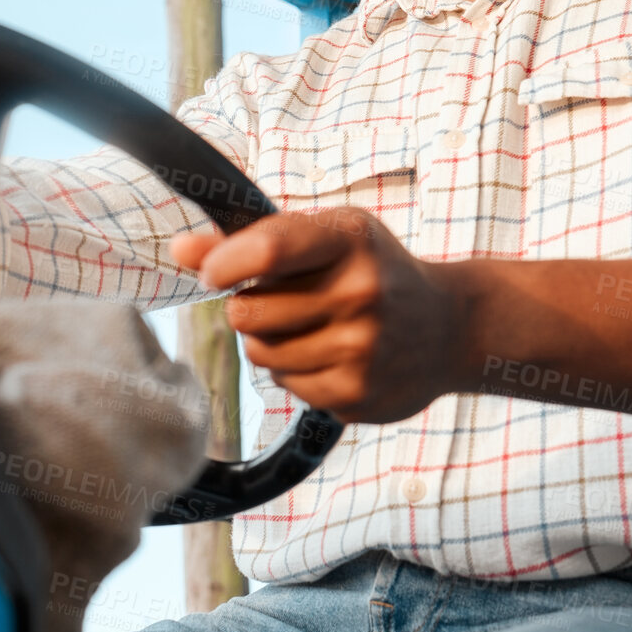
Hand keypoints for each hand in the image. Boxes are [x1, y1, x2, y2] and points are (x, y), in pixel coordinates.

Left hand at [170, 208, 470, 423]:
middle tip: (277, 300)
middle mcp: (361, 292)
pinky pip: (285, 385)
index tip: (211, 273)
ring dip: (269, 342)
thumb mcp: (326, 237)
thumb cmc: (374, 269)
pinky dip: (294, 371)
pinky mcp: (357, 394)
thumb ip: (250, 242)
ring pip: (260, 352)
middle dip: (246, 306)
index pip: (268, 250)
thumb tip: (180, 251)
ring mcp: (362, 348)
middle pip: (247, 311)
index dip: (223, 264)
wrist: (451, 326)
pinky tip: (330, 354)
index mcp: (350, 238)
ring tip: (310, 327)